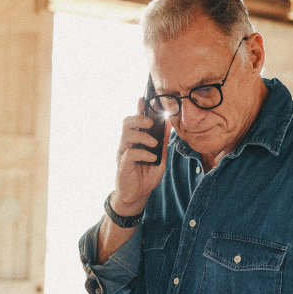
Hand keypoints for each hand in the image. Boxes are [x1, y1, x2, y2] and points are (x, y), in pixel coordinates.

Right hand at [112, 98, 171, 215]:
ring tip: (153, 143)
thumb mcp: (160, 156)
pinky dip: (143, 153)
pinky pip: (130, 153)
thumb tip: (169, 124)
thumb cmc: (146, 175)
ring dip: (142, 136)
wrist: (138, 195)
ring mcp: (123, 153)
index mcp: (136, 140)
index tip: (144, 97)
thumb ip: (162, 141)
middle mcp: (127, 144)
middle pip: (126, 123)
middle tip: (150, 122)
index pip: (135, 120)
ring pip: (126, 135)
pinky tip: (151, 158)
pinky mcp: (123, 165)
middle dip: (138, 119)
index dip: (138, 108)